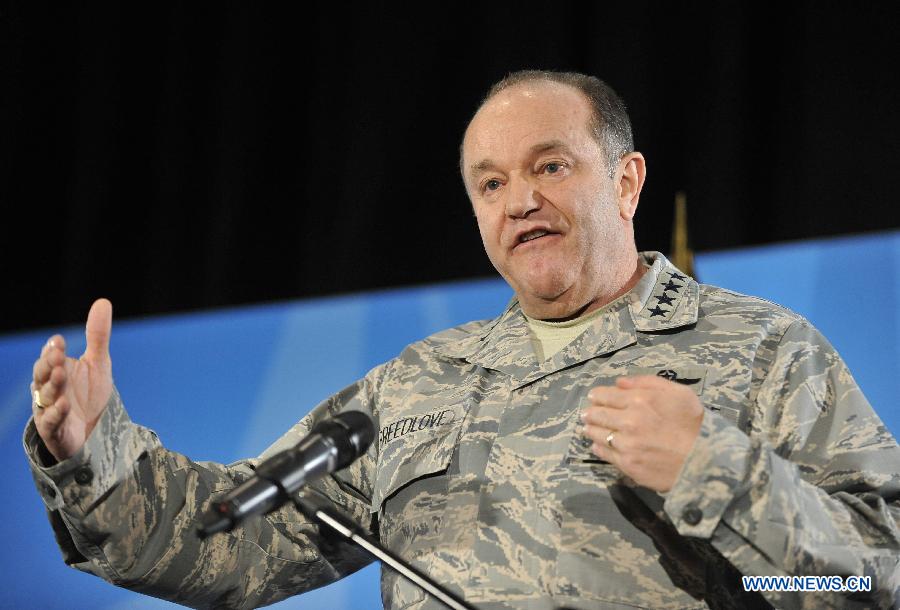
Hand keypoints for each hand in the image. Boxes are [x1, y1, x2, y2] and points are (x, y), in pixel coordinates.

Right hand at [31, 298, 113, 461]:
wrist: (94, 433)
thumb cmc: (90, 395)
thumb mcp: (98, 363)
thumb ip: (97, 336)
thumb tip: (103, 302)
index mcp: (56, 371)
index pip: (50, 357)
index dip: (52, 349)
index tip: (60, 341)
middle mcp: (49, 389)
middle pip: (42, 374)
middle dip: (49, 364)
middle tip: (58, 354)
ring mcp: (49, 410)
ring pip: (45, 396)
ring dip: (53, 385)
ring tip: (61, 373)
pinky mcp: (55, 431)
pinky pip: (51, 422)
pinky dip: (57, 413)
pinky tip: (65, 404)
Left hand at [580, 375, 703, 492]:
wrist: (706, 461)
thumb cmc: (694, 423)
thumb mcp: (679, 393)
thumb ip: (648, 382)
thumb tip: (620, 382)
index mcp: (640, 400)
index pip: (606, 395)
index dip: (597, 395)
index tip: (593, 397)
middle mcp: (629, 421)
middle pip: (597, 414)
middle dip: (590, 412)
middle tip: (586, 413)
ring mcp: (626, 444)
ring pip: (597, 434)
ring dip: (590, 429)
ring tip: (588, 428)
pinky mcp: (627, 464)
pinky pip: (604, 453)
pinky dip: (597, 447)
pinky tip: (597, 445)